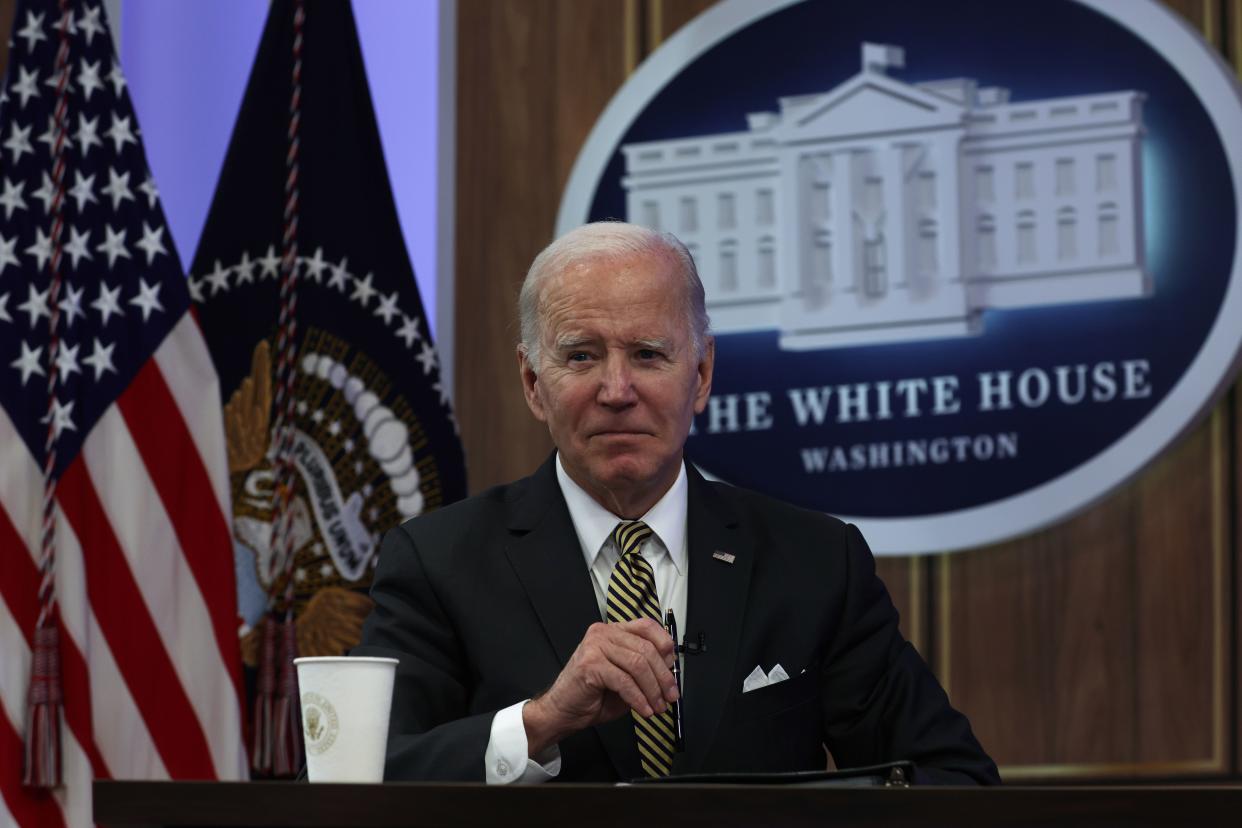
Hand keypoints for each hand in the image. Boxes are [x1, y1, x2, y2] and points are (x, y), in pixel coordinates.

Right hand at [523, 619, 677, 755]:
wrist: (562, 712)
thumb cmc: (592, 695)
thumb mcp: (625, 678)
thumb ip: (644, 668)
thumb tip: (670, 667)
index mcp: (612, 631)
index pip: (646, 626)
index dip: (664, 644)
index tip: (673, 666)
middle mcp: (603, 633)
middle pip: (646, 648)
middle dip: (663, 676)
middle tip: (671, 696)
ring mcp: (595, 647)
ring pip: (638, 665)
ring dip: (653, 690)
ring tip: (657, 706)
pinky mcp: (590, 665)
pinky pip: (624, 681)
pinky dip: (638, 698)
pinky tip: (643, 709)